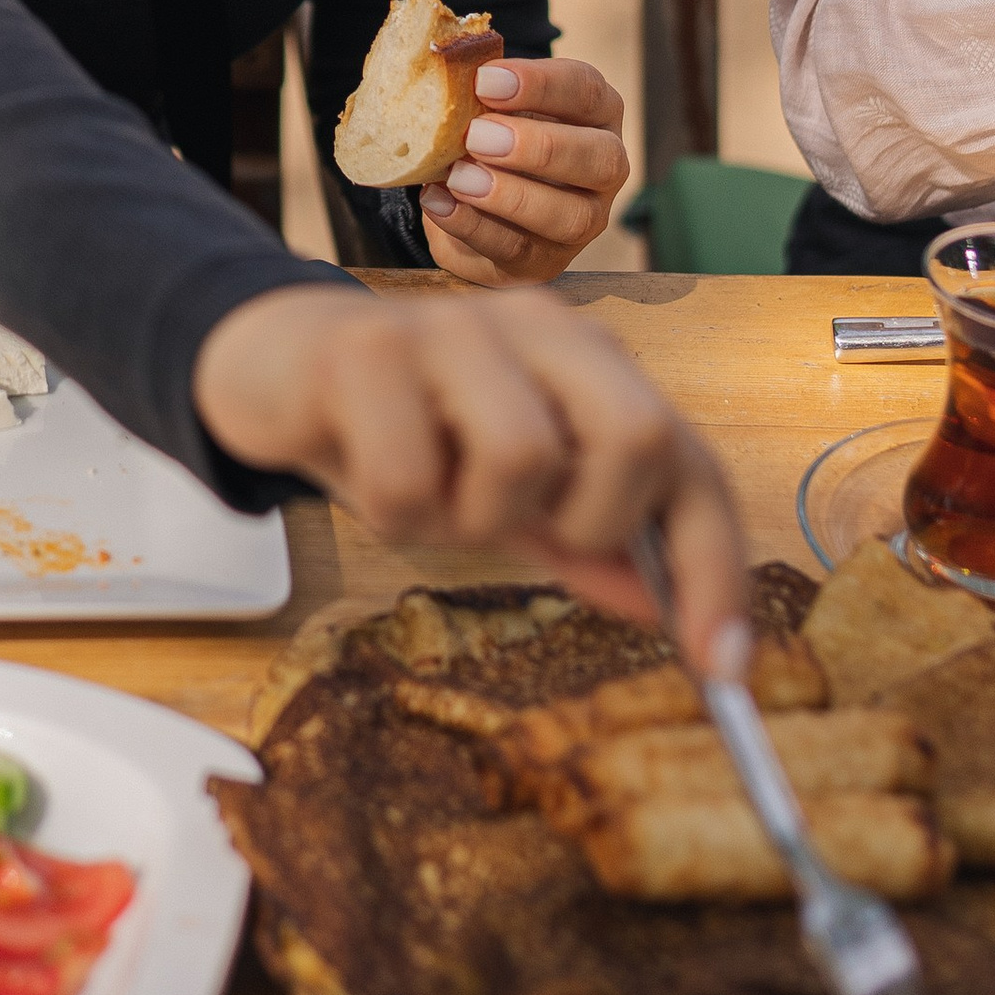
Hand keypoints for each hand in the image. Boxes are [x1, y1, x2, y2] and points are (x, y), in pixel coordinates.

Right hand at [190, 279, 748, 676]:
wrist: (272, 363)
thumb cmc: (405, 427)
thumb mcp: (506, 492)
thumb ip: (587, 539)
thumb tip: (674, 607)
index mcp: (586, 358)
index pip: (688, 461)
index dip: (716, 567)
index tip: (722, 668)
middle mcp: (534, 326)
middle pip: (636, 435)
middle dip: (593, 523)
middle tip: (528, 532)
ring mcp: (448, 328)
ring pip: (521, 458)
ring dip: (472, 519)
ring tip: (431, 494)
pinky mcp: (362, 349)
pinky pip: (409, 482)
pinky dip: (395, 515)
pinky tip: (368, 472)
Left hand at [421, 56, 628, 284]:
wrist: (474, 204)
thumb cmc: (490, 135)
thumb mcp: (491, 107)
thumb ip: (480, 94)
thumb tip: (446, 74)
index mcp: (597, 114)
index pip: (587, 91)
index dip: (540, 85)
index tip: (484, 81)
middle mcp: (604, 168)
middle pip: (600, 158)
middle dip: (538, 147)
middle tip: (477, 136)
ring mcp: (583, 221)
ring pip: (570, 216)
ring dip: (510, 195)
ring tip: (457, 177)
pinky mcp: (546, 261)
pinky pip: (519, 249)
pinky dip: (473, 226)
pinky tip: (438, 202)